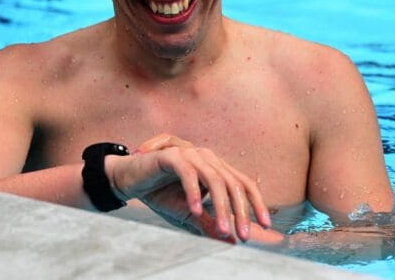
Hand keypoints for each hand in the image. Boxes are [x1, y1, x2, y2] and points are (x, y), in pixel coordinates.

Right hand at [110, 133, 270, 241]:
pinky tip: (196, 211)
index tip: (266, 225)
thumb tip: (231, 240)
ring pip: (214, 179)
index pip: (243, 183)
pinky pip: (188, 173)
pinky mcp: (172, 156)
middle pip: (232, 183)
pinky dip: (194, 193)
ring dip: (220, 206)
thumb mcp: (188, 215)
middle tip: (242, 235)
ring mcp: (191, 154)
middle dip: (240, 211)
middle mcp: (207, 158)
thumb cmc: (160, 194)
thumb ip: (209, 224)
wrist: (129, 180)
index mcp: (216, 168)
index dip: (256, 203)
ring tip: (223, 230)